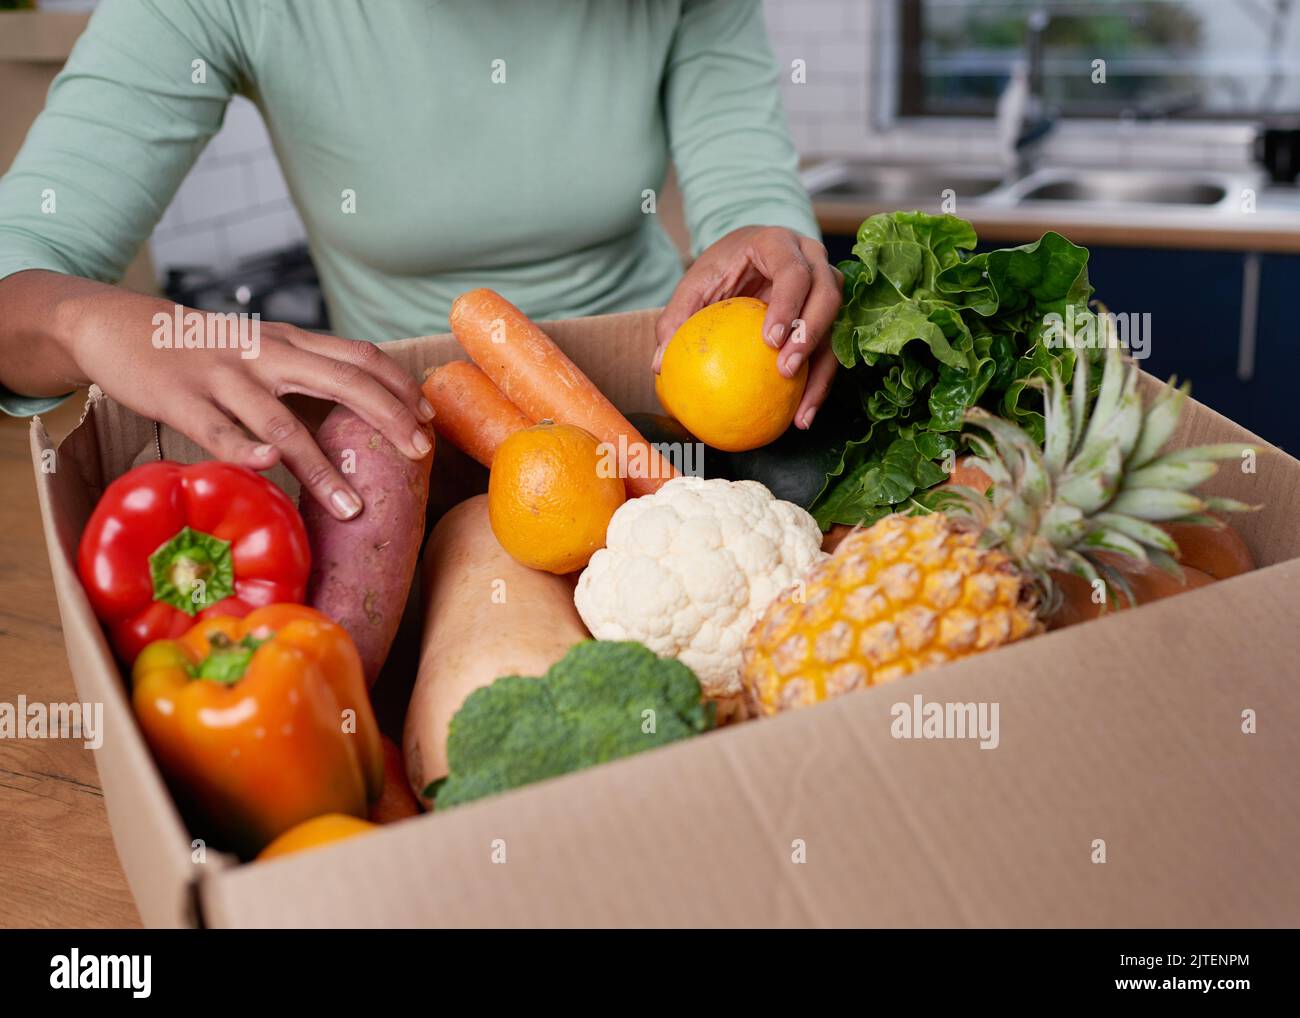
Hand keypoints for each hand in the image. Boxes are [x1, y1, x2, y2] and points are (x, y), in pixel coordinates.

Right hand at [54, 282, 431, 519]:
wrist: (119, 324)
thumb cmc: (204, 348)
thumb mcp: (263, 346)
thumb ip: (308, 369)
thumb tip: (364, 406)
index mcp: (290, 341)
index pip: (361, 357)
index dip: (400, 387)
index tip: (428, 420)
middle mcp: (265, 354)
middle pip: (341, 382)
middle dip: (387, 417)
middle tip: (419, 455)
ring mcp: (223, 376)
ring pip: (282, 423)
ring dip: (322, 468)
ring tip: (351, 508)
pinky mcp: (181, 399)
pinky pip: (218, 431)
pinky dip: (245, 451)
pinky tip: (270, 469)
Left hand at [654, 225, 841, 428]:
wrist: (747, 254)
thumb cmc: (721, 268)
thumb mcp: (695, 284)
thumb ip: (677, 318)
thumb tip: (660, 364)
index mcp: (779, 244)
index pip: (794, 271)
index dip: (789, 304)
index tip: (770, 340)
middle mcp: (813, 260)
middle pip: (827, 295)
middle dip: (810, 335)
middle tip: (785, 371)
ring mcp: (827, 286)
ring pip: (837, 326)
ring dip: (822, 371)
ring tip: (801, 411)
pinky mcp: (830, 315)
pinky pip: (831, 350)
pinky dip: (819, 384)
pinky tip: (802, 416)